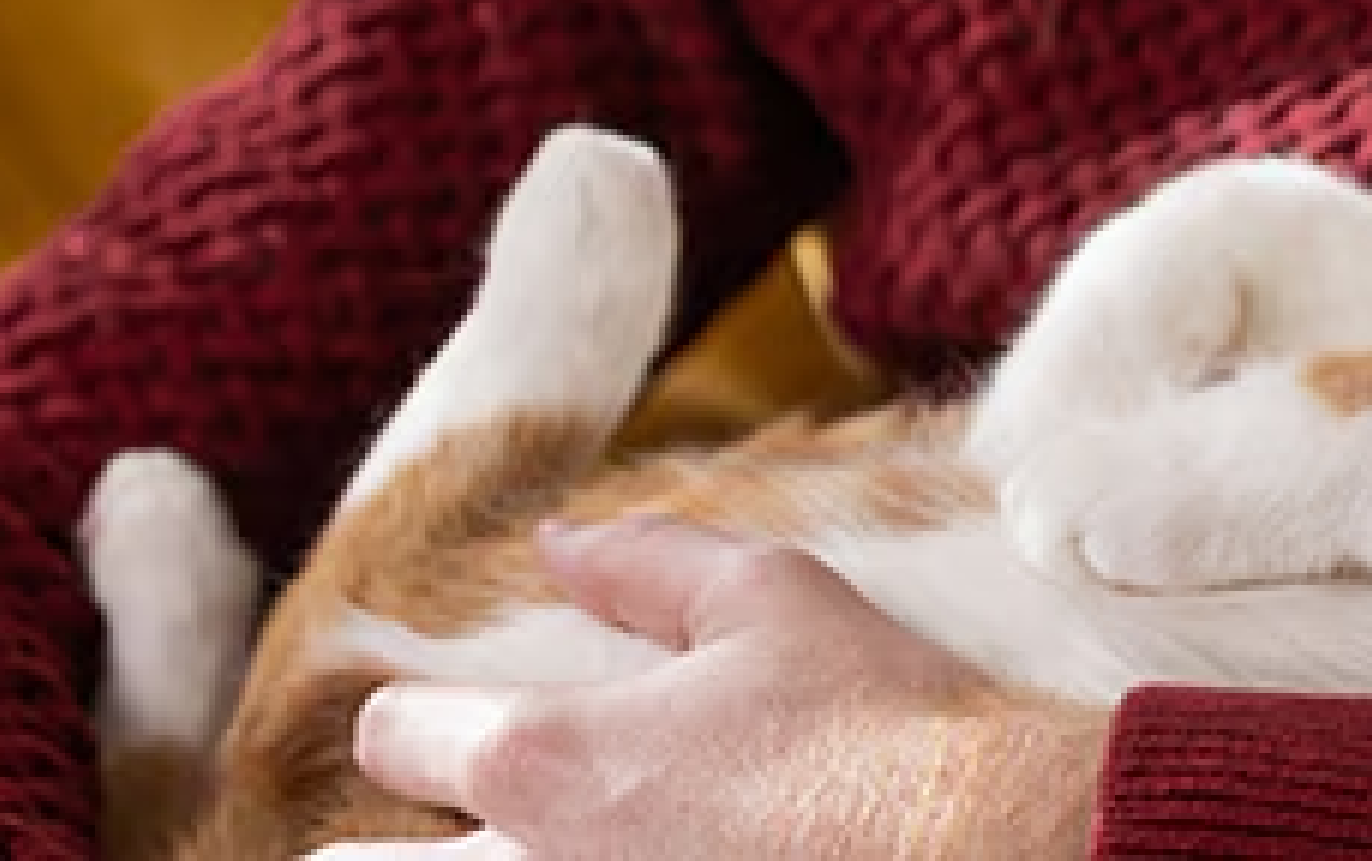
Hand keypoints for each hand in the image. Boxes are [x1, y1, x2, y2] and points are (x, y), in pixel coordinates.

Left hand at [311, 514, 1104, 858]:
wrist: (984, 852)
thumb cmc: (878, 724)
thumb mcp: (771, 601)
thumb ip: (645, 564)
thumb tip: (554, 542)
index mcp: (544, 760)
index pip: (394, 737)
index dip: (417, 717)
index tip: (452, 720)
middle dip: (387, 848)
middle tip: (474, 824)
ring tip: (566, 843)